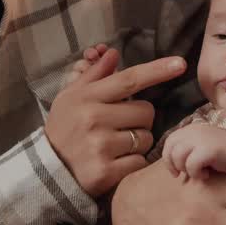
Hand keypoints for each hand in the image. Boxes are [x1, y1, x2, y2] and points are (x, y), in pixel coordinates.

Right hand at [44, 48, 185, 197]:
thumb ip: (94, 75)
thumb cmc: (63, 128)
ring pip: (145, 138)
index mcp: (87, 97)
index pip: (129, 79)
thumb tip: (114, 53)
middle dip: (140, 119)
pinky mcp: (106, 171)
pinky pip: (139, 161)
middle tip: (121, 126)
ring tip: (116, 146)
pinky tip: (116, 163)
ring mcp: (101, 146)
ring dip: (137, 142)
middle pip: (146, 112)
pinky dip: (132, 163)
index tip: (180, 64)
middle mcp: (94, 118)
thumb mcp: (70, 97)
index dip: (157, 71)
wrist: (45, 171)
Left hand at [162, 123, 225, 179]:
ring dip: (186, 169)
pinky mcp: (208, 149)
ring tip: (199, 172)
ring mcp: (201, 138)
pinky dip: (196, 174)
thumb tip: (170, 162)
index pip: (169, 141)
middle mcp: (194, 130)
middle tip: (183, 174)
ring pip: (178, 157)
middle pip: (171, 149)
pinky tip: (206, 175)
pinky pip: (191, 165)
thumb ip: (188, 148)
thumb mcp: (203, 145)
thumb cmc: (223, 153)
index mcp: (191, 128)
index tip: (175, 171)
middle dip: (173, 165)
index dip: (168, 157)